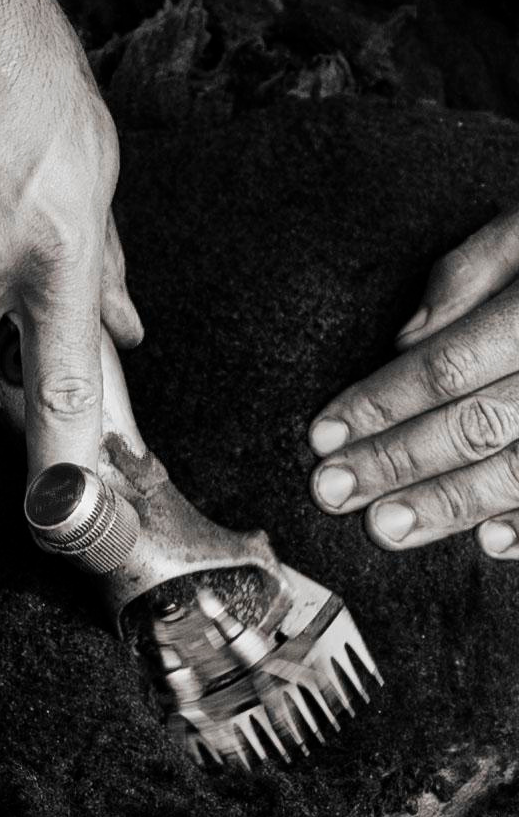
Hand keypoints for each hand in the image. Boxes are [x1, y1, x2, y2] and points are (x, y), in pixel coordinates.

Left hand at [308, 207, 518, 559]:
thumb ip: (470, 273)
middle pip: (477, 425)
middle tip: (334, 492)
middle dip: (399, 462)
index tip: (327, 433)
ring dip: (451, 504)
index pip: (449, 365)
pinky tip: (490, 543)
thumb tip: (408, 339)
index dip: (383, 403)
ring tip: (389, 527)